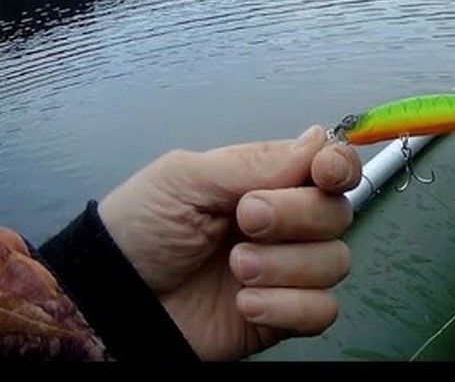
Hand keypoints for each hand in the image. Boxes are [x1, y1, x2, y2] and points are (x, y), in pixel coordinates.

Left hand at [97, 125, 361, 360]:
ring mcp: (288, 270)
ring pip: (335, 261)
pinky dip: (290, 307)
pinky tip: (245, 304)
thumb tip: (317, 141)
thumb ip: (253, 161)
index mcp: (268, 181)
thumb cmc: (138, 231)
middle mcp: (286, 224)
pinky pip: (322, 310)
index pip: (331, 165)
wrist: (112, 300)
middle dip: (296, 216)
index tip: (323, 174)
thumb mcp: (183, 179)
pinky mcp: (285, 315)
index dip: (339, 166)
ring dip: (286, 266)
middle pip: (337, 212)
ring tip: (237, 270)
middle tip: (245, 221)